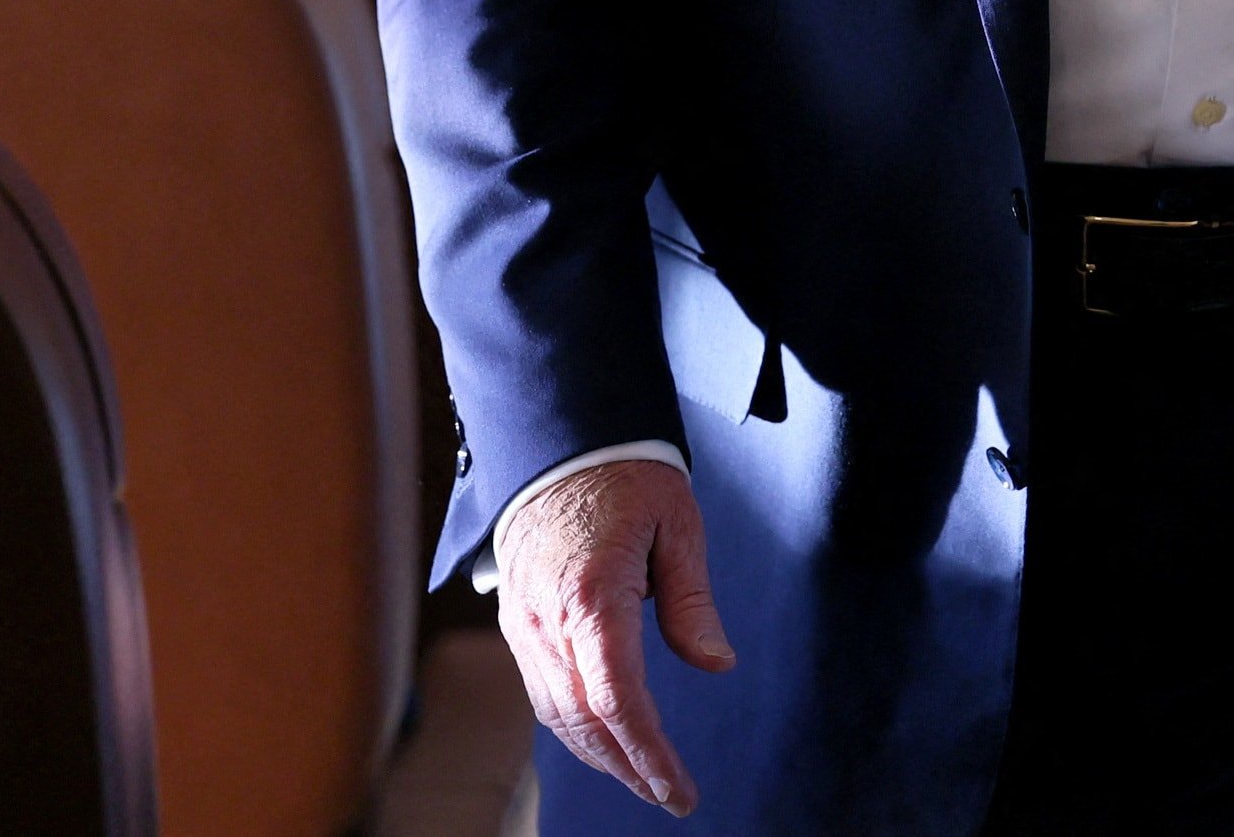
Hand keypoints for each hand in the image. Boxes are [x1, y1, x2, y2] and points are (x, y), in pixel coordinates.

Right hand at [492, 457, 736, 815]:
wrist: (557, 437)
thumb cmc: (625, 473)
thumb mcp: (678, 524)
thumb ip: (691, 600)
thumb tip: (716, 664)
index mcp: (592, 593)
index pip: (617, 698)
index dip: (648, 752)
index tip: (677, 789)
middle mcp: (547, 618)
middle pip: (583, 719)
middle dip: (627, 768)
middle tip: (670, 796)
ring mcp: (524, 622)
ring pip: (556, 712)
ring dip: (599, 754)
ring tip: (644, 777)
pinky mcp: (517, 619)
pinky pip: (542, 688)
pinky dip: (573, 723)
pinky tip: (605, 736)